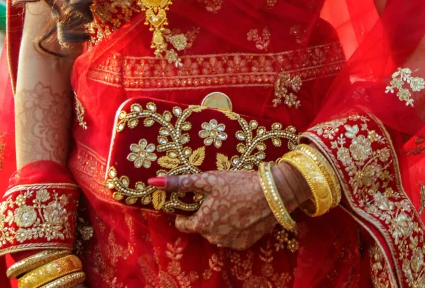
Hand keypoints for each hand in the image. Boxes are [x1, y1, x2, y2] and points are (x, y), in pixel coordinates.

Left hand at [149, 163, 311, 249]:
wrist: (272, 194)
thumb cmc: (238, 184)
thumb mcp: (208, 179)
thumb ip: (180, 183)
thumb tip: (152, 182)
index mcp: (202, 223)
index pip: (182, 223)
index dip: (184, 211)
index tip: (191, 199)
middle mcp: (213, 238)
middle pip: (201, 226)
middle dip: (204, 213)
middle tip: (216, 195)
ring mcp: (230, 243)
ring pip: (216, 232)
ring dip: (219, 220)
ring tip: (231, 201)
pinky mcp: (245, 244)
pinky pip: (232, 236)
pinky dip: (233, 226)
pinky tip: (241, 210)